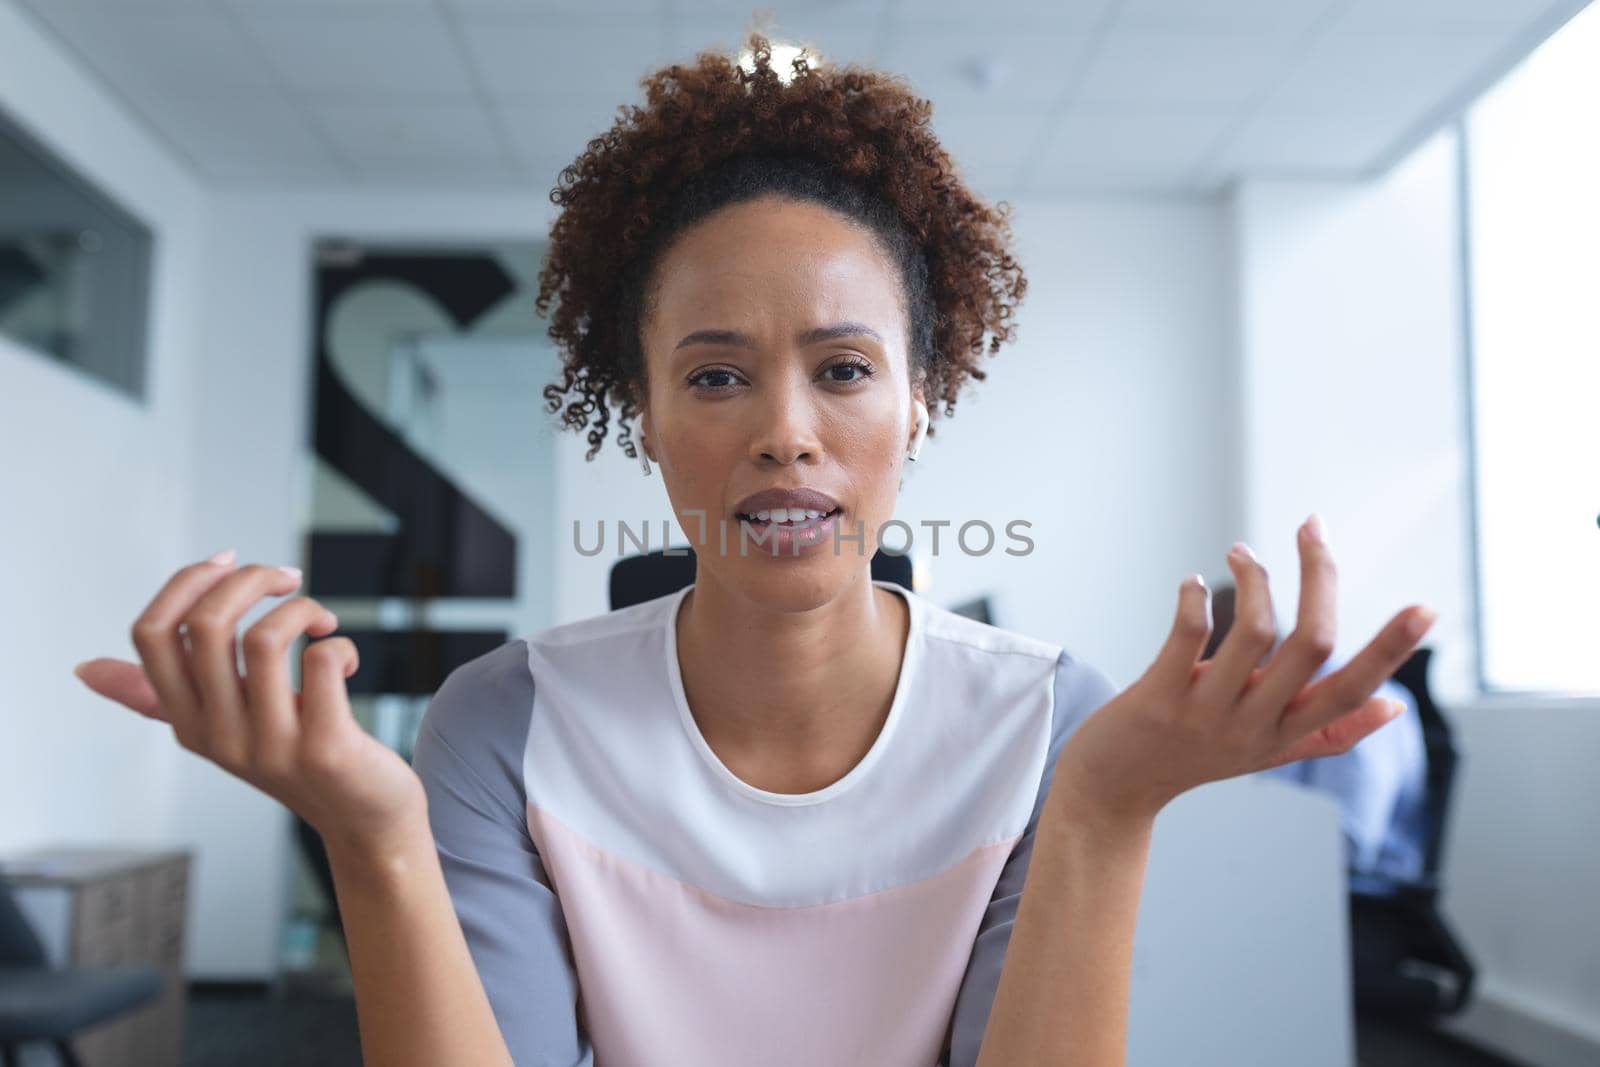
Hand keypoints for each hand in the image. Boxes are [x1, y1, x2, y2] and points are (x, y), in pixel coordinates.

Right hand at [73, 552, 427, 861]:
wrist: (364, 820)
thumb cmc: (294, 759)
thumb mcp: (220, 728)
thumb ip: (160, 695)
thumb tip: (84, 669)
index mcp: (187, 721)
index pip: (152, 634)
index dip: (187, 582)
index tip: (229, 562)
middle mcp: (220, 735)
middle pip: (206, 626)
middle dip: (251, 578)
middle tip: (288, 579)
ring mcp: (270, 745)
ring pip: (265, 638)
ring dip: (302, 608)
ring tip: (322, 621)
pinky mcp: (325, 748)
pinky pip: (322, 664)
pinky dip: (339, 645)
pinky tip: (345, 660)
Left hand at [1051, 516, 1436, 826]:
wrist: (1114, 793)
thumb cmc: (1192, 759)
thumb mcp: (1268, 752)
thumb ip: (1330, 731)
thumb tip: (1394, 706)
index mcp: (1287, 732)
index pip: (1354, 691)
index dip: (1391, 650)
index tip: (1426, 608)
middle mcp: (1254, 724)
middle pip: (1313, 645)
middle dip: (1321, 576)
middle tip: (1314, 528)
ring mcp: (1205, 713)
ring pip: (1255, 632)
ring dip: (1255, 577)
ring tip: (1241, 551)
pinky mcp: (1157, 700)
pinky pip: (1187, 639)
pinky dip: (1195, 599)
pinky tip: (1193, 582)